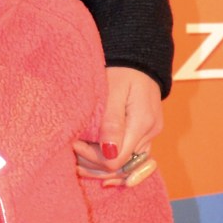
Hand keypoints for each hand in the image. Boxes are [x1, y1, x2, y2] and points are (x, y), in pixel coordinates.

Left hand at [75, 67, 163, 184]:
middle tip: (72, 151)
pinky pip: (129, 155)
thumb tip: (110, 153)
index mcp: (142, 123)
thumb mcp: (114, 90)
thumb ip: (111, 123)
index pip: (117, 159)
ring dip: (100, 164)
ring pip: (125, 164)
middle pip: (121, 166)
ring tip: (78, 158)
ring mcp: (150, 134)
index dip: (93, 158)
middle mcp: (150, 133)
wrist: (138, 57)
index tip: (74, 143)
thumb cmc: (122, 69)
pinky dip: (111, 158)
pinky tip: (94, 158)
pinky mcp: (146, 132)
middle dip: (94, 164)